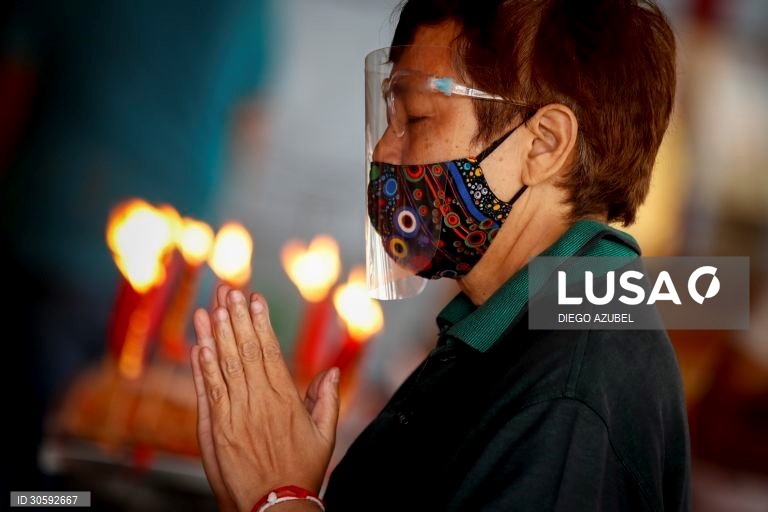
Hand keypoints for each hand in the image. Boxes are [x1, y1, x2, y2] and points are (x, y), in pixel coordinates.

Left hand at [191, 285, 339, 510]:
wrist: (273, 507)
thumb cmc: (301, 472)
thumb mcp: (325, 436)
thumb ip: (327, 401)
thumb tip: (330, 372)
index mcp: (285, 398)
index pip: (269, 350)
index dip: (260, 322)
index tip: (254, 299)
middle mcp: (258, 400)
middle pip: (244, 350)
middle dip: (235, 317)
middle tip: (228, 290)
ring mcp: (234, 413)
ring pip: (224, 364)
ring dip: (216, 333)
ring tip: (211, 306)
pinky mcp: (216, 428)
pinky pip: (208, 389)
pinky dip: (202, 365)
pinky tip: (199, 343)